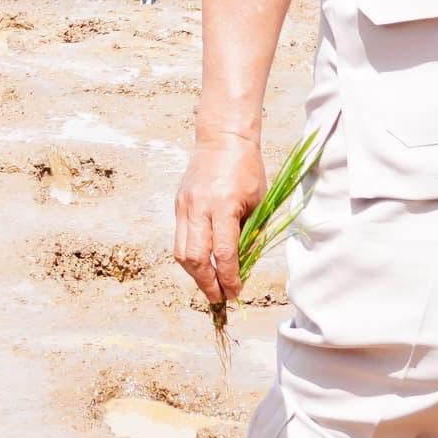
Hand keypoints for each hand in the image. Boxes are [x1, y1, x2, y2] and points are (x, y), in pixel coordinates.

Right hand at [171, 125, 266, 310]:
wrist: (222, 139)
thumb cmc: (247, 169)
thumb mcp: (258, 202)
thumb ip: (249, 233)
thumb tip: (243, 265)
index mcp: (223, 206)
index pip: (223, 254)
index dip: (229, 278)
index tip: (236, 292)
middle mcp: (199, 208)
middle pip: (195, 259)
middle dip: (207, 284)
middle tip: (219, 297)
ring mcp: (185, 206)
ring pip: (181, 252)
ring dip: (194, 274)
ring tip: (209, 285)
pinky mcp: (179, 205)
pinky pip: (180, 239)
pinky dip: (190, 256)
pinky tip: (202, 263)